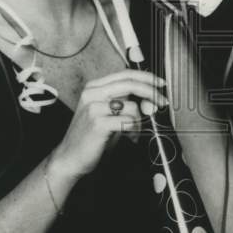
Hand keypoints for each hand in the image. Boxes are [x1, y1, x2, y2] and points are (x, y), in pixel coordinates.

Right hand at [50, 70, 166, 178]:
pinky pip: (128, 122)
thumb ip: (124, 102)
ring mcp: (94, 108)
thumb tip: (149, 99)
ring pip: (132, 106)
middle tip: (162, 102)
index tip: (159, 84)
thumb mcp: (107, 113)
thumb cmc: (90, 137)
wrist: (70, 158)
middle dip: (151, 92)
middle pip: (130, 83)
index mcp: (94, 87)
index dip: (146, 77)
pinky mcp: (98, 123)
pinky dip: (134, 130)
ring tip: (134, 132)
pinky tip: (130, 137)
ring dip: (140, 121)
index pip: (125, 74)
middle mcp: (92, 94)